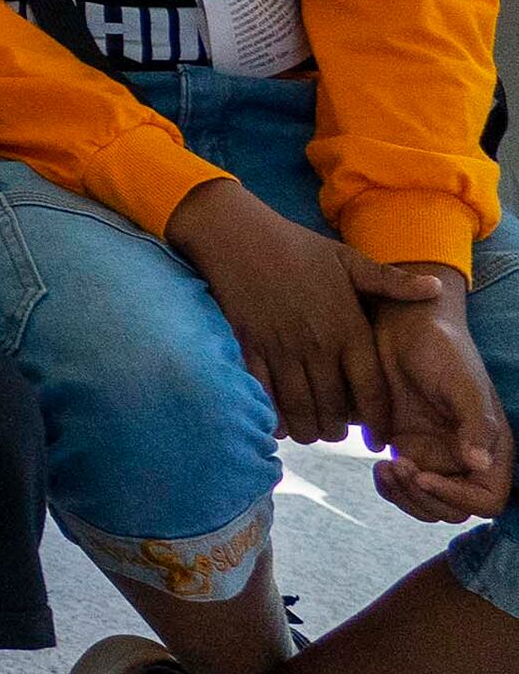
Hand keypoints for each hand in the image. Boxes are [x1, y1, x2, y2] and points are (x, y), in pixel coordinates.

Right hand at [169, 177, 396, 441]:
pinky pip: (265, 391)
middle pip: (333, 406)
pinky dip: (272, 412)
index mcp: (347, 328)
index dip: (377, 420)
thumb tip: (435, 288)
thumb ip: (391, 282)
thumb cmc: (296, 247)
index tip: (378, 438)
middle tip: (336, 434)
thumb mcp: (348, 260)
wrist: (238, 235)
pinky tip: (277, 423)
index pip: (371, 388)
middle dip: (336, 429)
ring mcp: (282, 347)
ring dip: (306, 427)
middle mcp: (318, 345)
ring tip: (310, 432)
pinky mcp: (251, 346)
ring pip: (299, 405)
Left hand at [363, 268, 511, 522]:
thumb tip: (479, 463)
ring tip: (385, 468)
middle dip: (424, 499)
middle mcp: (465, 457)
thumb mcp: (461, 383)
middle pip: (452, 509)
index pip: (488, 499)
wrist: (402, 326)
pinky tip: (377, 465)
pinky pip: (401, 484)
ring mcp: (434, 455)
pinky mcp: (405, 447)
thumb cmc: (441, 348)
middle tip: (398, 467)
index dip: (458, 498)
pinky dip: (389, 486)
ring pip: (425, 503)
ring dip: (405, 497)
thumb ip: (474, 423)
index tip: (424, 475)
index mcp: (491, 447)